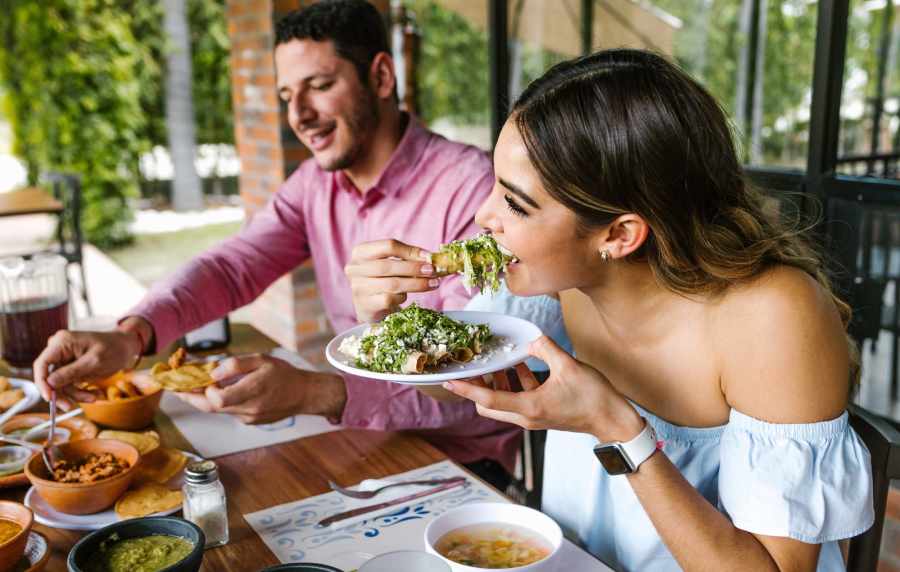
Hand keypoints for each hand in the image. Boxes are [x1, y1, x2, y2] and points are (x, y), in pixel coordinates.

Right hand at [33, 329, 140, 409]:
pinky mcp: (70, 369)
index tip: (48, 398)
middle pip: (49, 377)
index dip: (42, 382)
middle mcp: (59, 350)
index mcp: (62, 343)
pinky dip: (79, 392)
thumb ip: (72, 372)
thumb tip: (50, 382)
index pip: (42, 364)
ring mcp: (64, 360)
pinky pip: (68, 385)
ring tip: (94, 397)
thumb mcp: (95, 361)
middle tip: (70, 407)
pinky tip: (94, 394)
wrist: (126, 347)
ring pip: (59, 385)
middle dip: (61, 393)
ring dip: (75, 394)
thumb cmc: (114, 348)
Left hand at [174, 354, 346, 423]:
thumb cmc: (284, 374)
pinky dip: (221, 402)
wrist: (304, 394)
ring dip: (205, 399)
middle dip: (191, 397)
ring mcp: (248, 418)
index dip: (204, 390)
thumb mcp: (262, 360)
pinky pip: (229, 412)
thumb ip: (236, 365)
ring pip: (219, 411)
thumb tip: (213, 373)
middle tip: (176, 388)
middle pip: (211, 408)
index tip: (199, 377)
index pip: (217, 399)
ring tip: (194, 385)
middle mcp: (248, 409)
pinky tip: (220, 391)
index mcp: (252, 392)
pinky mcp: (250, 421)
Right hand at [344, 239, 438, 322]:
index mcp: (361, 252)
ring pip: (392, 284)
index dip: (411, 251)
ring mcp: (358, 288)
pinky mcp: (364, 305)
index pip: (388, 246)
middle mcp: (355, 268)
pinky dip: (402, 297)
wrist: (368, 306)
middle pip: (389, 265)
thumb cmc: (382, 279)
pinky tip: (405, 297)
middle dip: (414, 268)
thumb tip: (430, 258)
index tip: (429, 257)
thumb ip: (406, 258)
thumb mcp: (390, 264)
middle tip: (432, 271)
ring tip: (433, 284)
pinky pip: (389, 299)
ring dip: (416, 284)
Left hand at [442, 336, 643, 441]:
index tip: (448, 380)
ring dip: (497, 382)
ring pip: (502, 402)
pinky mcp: (541, 412)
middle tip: (474, 364)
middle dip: (478, 385)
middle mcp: (526, 416)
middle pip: (488, 404)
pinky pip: (518, 398)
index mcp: (529, 407)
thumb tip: (531, 339)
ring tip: (498, 360)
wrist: (612, 420)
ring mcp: (533, 416)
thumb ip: (545, 348)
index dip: (466, 388)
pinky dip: (514, 383)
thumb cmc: (593, 397)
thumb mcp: (568, 366)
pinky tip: (520, 364)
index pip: (487, 399)